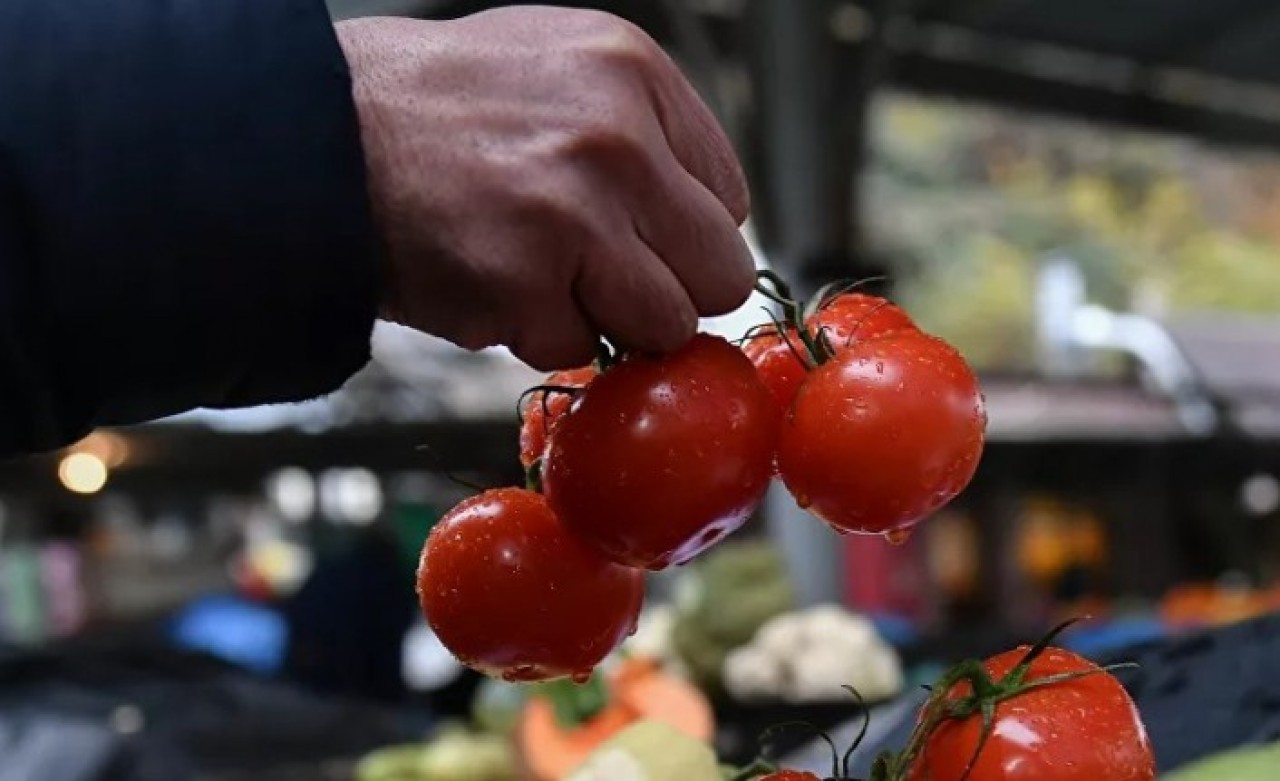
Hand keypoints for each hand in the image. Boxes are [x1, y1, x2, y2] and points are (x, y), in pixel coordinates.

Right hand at [336, 8, 752, 369]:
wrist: (310, 137)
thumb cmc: (430, 107)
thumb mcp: (557, 65)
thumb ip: (644, 131)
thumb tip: (700, 214)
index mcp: (634, 75)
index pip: (730, 200)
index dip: (680, 233)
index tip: (637, 236)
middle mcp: (616, 142)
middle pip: (719, 275)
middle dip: (666, 289)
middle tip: (603, 277)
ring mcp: (573, 219)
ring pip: (662, 326)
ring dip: (604, 319)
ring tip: (537, 274)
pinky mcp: (521, 288)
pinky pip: (571, 349)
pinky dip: (529, 332)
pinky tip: (485, 280)